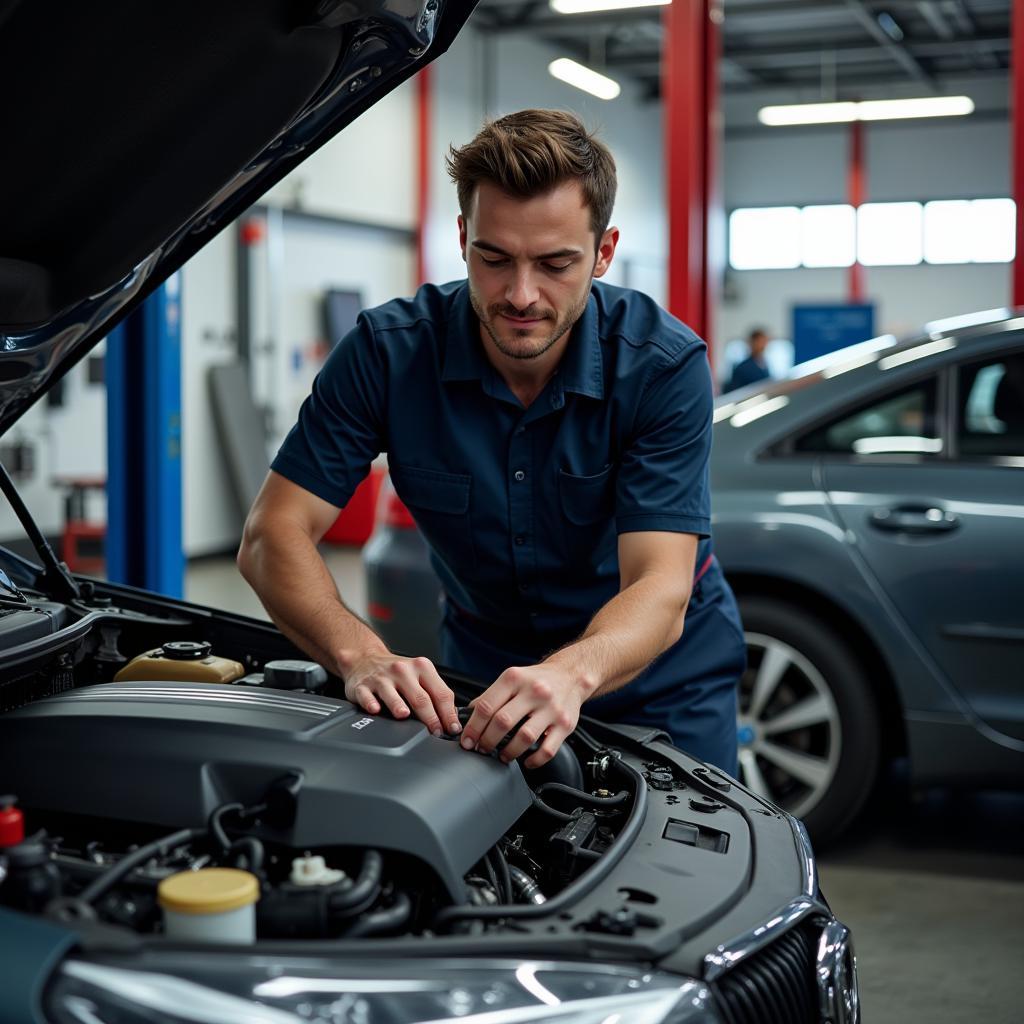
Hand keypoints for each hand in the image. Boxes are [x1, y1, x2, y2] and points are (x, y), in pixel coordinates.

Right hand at [342, 653, 460, 735]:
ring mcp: (382, 678)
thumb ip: (435, 693)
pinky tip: (375, 709)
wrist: (366, 659)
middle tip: (436, 732)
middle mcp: (403, 671)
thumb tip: (451, 719)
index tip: (452, 728)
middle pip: (420, 697)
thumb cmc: (398, 672)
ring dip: (398, 705)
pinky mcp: (363, 686)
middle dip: (431, 718)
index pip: (440, 693)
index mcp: (422, 668)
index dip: (448, 714)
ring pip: (392, 694)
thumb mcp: (420, 674)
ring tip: (404, 716)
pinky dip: (371, 703)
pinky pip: (367, 696)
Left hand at [460, 664, 590, 767]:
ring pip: (524, 738)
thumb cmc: (537, 680)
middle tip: (482, 749)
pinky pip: (547, 750)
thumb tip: (468, 717)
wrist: (571, 676)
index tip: (467, 740)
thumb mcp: (512, 679)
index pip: (487, 706)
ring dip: (508, 752)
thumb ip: (490, 696)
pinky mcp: (565, 725)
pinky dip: (534, 760)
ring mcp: (551, 709)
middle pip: (503, 722)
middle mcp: (535, 691)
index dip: (473, 727)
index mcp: (515, 678)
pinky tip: (526, 761)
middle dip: (487, 741)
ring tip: (502, 755)